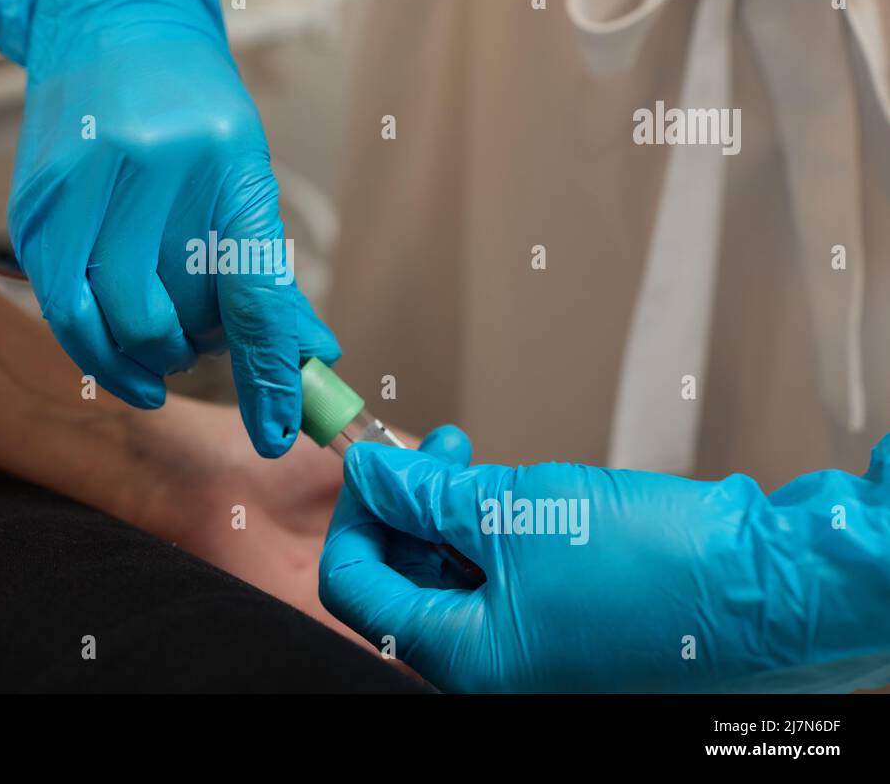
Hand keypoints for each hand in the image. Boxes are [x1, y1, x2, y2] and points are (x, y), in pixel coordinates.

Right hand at [0, 0, 338, 456]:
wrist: (113, 16)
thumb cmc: (192, 102)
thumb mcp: (246, 169)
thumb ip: (266, 267)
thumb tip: (307, 356)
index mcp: (225, 154)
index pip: (253, 288)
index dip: (268, 372)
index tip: (276, 431)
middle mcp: (150, 163)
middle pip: (167, 313)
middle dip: (188, 351)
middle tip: (199, 345)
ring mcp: (80, 179)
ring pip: (103, 318)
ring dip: (137, 355)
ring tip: (160, 345)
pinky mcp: (31, 199)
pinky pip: (58, 300)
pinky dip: (91, 339)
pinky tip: (114, 340)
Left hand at [320, 427, 889, 691]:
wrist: (773, 588)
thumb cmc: (659, 567)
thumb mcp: (517, 510)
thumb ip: (427, 494)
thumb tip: (372, 473)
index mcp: (467, 662)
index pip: (358, 591)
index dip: (357, 518)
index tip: (371, 465)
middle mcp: (496, 676)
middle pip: (406, 587)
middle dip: (407, 510)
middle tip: (432, 452)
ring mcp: (535, 662)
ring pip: (456, 585)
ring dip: (451, 519)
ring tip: (473, 465)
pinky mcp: (570, 641)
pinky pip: (506, 590)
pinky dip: (495, 541)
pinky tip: (514, 498)